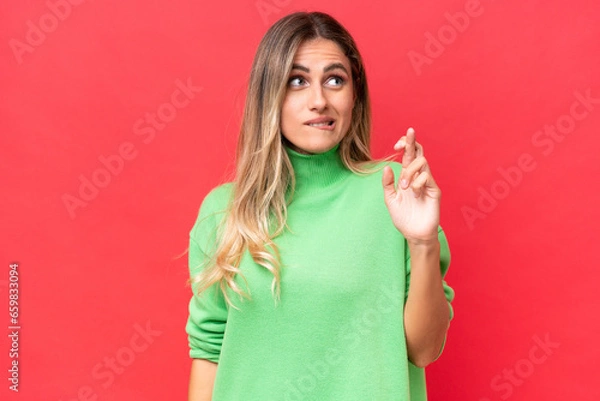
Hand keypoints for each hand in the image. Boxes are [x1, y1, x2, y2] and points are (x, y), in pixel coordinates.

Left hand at [382, 127, 440, 243]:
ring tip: (404, 187)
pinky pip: (427, 177)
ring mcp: (427, 182)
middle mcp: (418, 176)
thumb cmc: (403, 218)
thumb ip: (387, 184)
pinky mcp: (434, 190)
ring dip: (409, 172)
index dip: (404, 144)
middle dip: (412, 140)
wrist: (414, 234)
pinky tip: (414, 194)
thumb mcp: (390, 200)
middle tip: (408, 131)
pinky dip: (417, 183)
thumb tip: (387, 167)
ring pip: (421, 162)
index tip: (395, 146)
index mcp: (407, 176)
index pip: (407, 154)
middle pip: (418, 151)